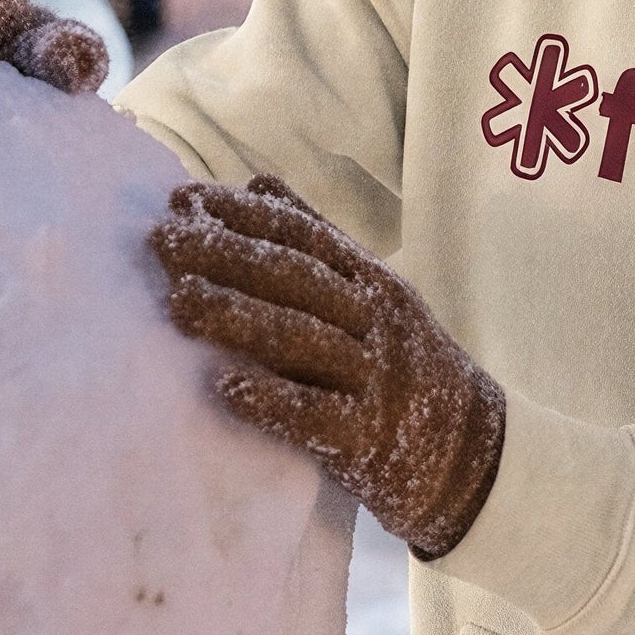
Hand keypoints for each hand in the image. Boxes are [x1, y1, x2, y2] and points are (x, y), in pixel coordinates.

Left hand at [151, 178, 504, 557]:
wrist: (471, 452)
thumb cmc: (403, 365)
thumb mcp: (374, 293)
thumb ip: (318, 241)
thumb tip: (257, 182)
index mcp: (373, 282)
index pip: (304, 237)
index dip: (244, 214)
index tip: (185, 198)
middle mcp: (376, 323)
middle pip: (297, 280)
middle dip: (227, 255)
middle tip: (163, 240)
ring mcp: (374, 380)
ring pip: (303, 340)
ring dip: (238, 318)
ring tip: (179, 303)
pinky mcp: (366, 439)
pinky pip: (315, 416)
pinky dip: (271, 401)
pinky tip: (225, 388)